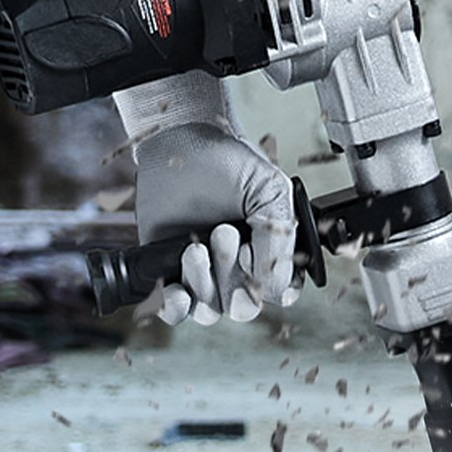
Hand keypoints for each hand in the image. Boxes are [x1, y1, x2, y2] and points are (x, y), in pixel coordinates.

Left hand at [131, 123, 299, 325]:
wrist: (179, 141)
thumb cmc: (227, 159)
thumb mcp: (270, 190)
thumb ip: (280, 236)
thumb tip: (275, 286)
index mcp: (271, 250)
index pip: (281, 290)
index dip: (270, 284)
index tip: (255, 257)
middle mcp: (239, 267)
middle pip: (243, 306)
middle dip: (232, 276)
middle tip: (223, 233)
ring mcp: (205, 272)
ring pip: (210, 310)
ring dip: (203, 284)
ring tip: (195, 246)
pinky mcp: (171, 271)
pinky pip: (176, 310)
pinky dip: (176, 307)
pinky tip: (177, 288)